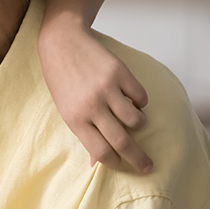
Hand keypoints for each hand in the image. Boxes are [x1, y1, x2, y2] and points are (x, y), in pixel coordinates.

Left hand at [39, 18, 151, 172]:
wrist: (61, 42)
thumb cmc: (61, 79)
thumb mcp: (65, 109)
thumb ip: (83, 133)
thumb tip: (96, 163)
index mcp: (75, 118)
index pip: (101, 151)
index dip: (115, 162)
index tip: (123, 165)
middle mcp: (92, 106)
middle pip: (122, 142)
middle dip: (139, 159)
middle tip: (148, 166)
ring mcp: (107, 89)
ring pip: (136, 120)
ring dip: (139, 124)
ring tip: (133, 119)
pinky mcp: (120, 73)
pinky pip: (141, 97)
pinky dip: (140, 102)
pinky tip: (131, 98)